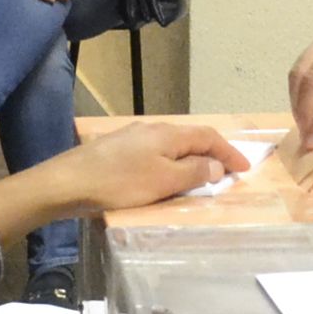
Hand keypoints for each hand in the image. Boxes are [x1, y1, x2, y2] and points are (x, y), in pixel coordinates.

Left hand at [0, 119, 243, 240]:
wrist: (67, 183)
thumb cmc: (119, 183)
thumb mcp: (163, 181)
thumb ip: (193, 172)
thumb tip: (217, 166)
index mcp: (168, 134)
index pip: (208, 136)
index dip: (229, 151)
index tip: (245, 169)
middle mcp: (152, 129)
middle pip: (190, 138)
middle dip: (211, 154)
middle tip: (226, 172)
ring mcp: (132, 138)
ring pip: (172, 146)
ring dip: (190, 160)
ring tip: (200, 177)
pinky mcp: (117, 151)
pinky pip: (155, 154)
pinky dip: (170, 164)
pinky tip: (165, 177)